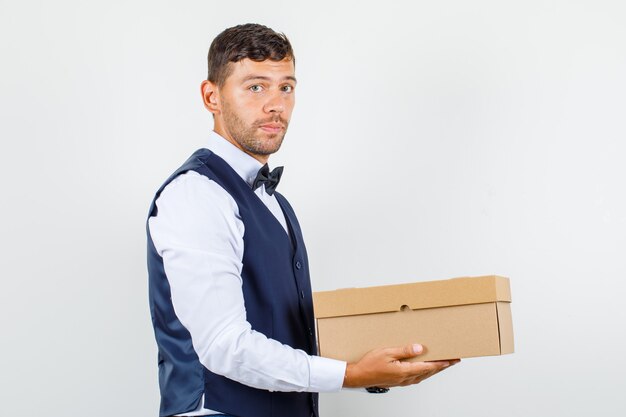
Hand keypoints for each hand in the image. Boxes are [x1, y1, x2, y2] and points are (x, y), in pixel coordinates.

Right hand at [342, 343, 459, 387]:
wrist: (358, 376)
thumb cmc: (370, 364)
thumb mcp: (387, 352)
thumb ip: (405, 351)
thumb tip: (420, 348)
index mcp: (405, 371)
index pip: (429, 367)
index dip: (442, 363)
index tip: (452, 359)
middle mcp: (406, 378)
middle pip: (429, 372)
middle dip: (442, 366)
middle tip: (453, 361)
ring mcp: (402, 381)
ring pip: (423, 376)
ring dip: (434, 370)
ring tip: (442, 364)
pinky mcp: (398, 381)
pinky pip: (416, 377)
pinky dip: (424, 373)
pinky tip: (424, 369)